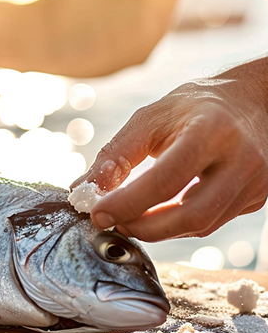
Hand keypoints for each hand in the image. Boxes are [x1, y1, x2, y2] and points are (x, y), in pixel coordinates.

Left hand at [72, 59, 267, 241]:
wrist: (251, 101)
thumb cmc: (194, 107)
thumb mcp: (151, 118)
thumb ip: (116, 154)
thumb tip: (82, 191)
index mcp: (212, 131)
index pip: (167, 179)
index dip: (128, 203)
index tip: (97, 213)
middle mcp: (242, 159)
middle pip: (191, 215)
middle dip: (143, 227)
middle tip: (112, 223)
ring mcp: (254, 183)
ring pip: (201, 226)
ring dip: (157, 230)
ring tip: (128, 219)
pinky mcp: (255, 198)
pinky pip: (210, 224)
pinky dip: (176, 226)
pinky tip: (156, 215)